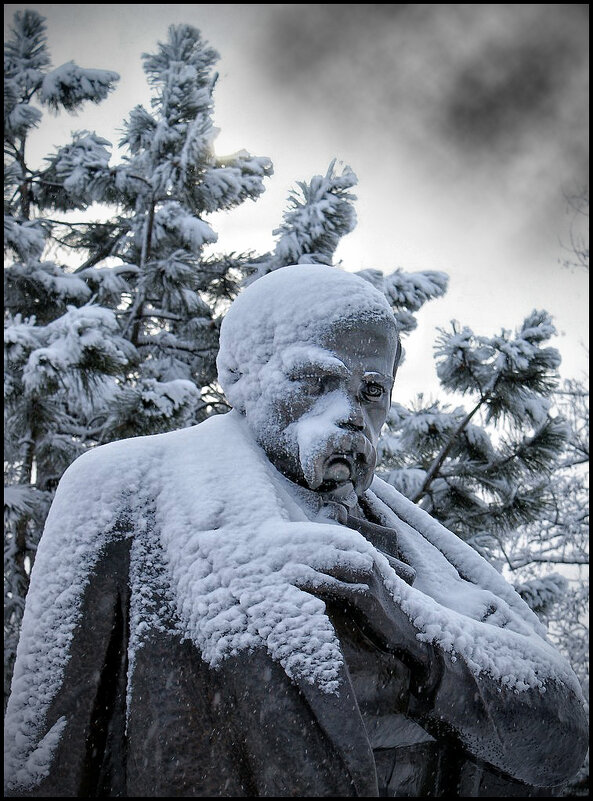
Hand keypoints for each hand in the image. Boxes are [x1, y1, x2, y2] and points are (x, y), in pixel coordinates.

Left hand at [293, 555, 433, 683]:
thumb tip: (310, 575)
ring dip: (305, 562)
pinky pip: (339, 586)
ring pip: (330, 564)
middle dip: (301, 550)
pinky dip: (318, 582)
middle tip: (272, 552)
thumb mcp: (359, 590)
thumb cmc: (379, 612)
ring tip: (279, 564)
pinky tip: (300, 581)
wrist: (408, 632)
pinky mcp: (367, 596)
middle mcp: (364, 561)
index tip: (279, 541)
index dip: (305, 541)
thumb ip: (339, 579)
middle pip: (327, 550)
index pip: (330, 542)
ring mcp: (367, 577)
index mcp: (361, 556)